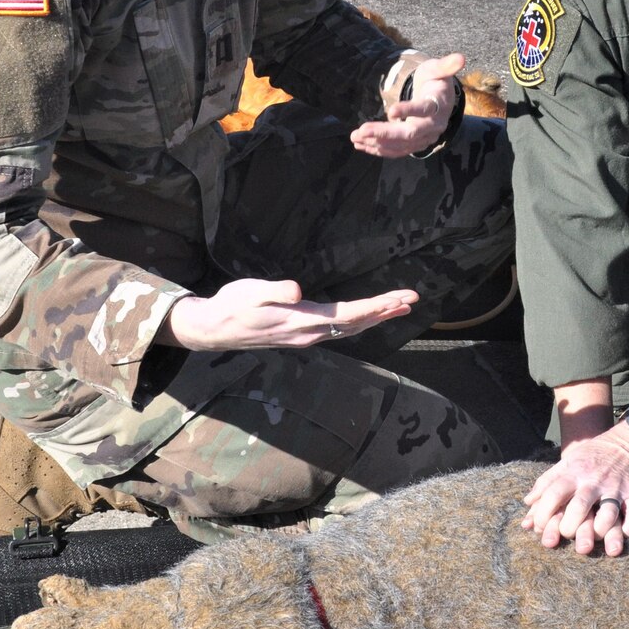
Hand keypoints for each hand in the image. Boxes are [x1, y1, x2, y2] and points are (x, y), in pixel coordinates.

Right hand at [164, 278, 416, 350]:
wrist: (215, 329)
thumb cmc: (232, 305)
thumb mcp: (250, 292)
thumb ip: (275, 292)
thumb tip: (297, 291)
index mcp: (301, 321)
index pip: (348, 314)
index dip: (376, 306)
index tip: (400, 297)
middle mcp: (309, 334)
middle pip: (356, 323)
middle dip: (385, 310)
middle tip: (413, 298)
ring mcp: (306, 336)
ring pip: (350, 328)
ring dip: (377, 317)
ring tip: (400, 306)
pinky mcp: (302, 334)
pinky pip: (340, 329)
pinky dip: (360, 320)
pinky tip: (369, 316)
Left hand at [350, 53, 464, 157]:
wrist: (440, 99)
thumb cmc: (435, 81)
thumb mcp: (438, 69)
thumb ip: (446, 65)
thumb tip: (461, 58)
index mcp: (438, 106)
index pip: (424, 109)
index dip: (409, 110)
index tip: (391, 110)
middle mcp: (433, 126)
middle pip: (409, 133)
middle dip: (384, 133)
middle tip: (361, 130)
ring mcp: (424, 138)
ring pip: (401, 145)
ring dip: (377, 143)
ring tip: (355, 137)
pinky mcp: (414, 145)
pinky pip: (397, 151)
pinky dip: (379, 149)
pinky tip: (361, 145)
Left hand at [521, 425, 628, 556]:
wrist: (628, 440)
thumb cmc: (592, 455)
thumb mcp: (567, 462)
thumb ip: (546, 482)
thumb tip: (526, 503)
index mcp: (574, 473)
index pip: (553, 493)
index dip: (543, 514)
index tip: (539, 527)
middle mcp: (593, 481)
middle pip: (579, 507)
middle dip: (570, 527)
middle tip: (566, 535)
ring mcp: (615, 487)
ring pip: (608, 514)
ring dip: (600, 530)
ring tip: (593, 538)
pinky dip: (628, 528)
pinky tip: (621, 534)